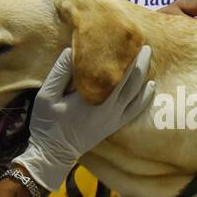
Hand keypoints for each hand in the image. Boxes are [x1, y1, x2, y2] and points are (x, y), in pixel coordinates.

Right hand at [15, 46, 154, 191]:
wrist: (53, 153)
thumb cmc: (47, 124)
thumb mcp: (47, 95)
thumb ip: (60, 72)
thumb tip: (73, 50)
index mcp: (94, 100)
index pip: (117, 74)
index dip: (126, 58)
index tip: (129, 42)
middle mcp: (110, 110)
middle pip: (132, 82)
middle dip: (140, 63)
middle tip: (146, 47)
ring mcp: (114, 119)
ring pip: (136, 95)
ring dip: (144, 77)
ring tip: (148, 60)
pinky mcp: (114, 126)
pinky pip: (135, 110)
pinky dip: (144, 98)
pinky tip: (149, 87)